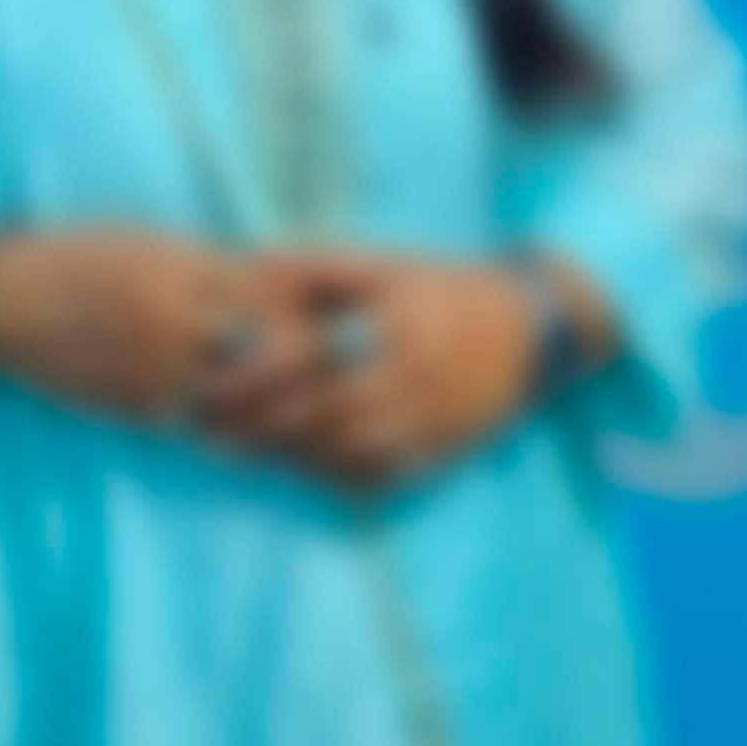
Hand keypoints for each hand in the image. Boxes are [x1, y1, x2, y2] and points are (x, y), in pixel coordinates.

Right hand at [0, 227, 306, 424]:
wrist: (1, 301)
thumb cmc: (80, 261)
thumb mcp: (148, 242)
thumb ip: (209, 265)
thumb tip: (278, 281)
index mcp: (182, 265)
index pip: (275, 292)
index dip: (308, 311)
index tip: (323, 320)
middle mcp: (174, 315)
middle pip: (272, 350)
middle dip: (303, 364)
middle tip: (322, 373)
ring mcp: (154, 365)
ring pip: (244, 398)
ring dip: (271, 405)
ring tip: (290, 406)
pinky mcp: (135, 406)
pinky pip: (201, 425)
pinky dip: (230, 428)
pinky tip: (241, 426)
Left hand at [201, 251, 547, 491]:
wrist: (534, 329)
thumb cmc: (446, 291)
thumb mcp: (387, 268)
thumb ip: (318, 269)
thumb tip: (250, 267)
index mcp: (392, 329)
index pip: (308, 364)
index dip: (254, 382)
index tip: (212, 389)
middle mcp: (412, 380)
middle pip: (320, 419)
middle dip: (260, 431)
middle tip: (212, 434)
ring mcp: (429, 421)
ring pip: (345, 455)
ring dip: (291, 459)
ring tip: (244, 454)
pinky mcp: (441, 450)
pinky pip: (380, 477)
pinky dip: (335, 478)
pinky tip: (301, 470)